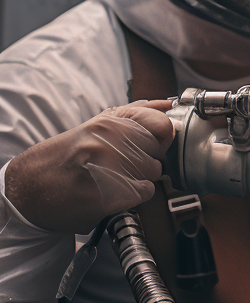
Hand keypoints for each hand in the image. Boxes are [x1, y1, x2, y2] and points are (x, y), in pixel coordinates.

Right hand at [4, 101, 173, 232]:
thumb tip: (169, 106)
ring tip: (113, 178)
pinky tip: (114, 191)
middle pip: (159, 152)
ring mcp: (107, 168)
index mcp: (109, 122)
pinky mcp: (107, 196)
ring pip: (154, 172)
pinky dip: (134, 195)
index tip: (146, 144)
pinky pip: (145, 192)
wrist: (26, 189)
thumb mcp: (98, 126)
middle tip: (118, 165)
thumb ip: (136, 114)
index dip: (159, 138)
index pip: (163, 125)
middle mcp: (109, 141)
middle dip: (146, 160)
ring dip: (140, 178)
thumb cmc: (65, 157)